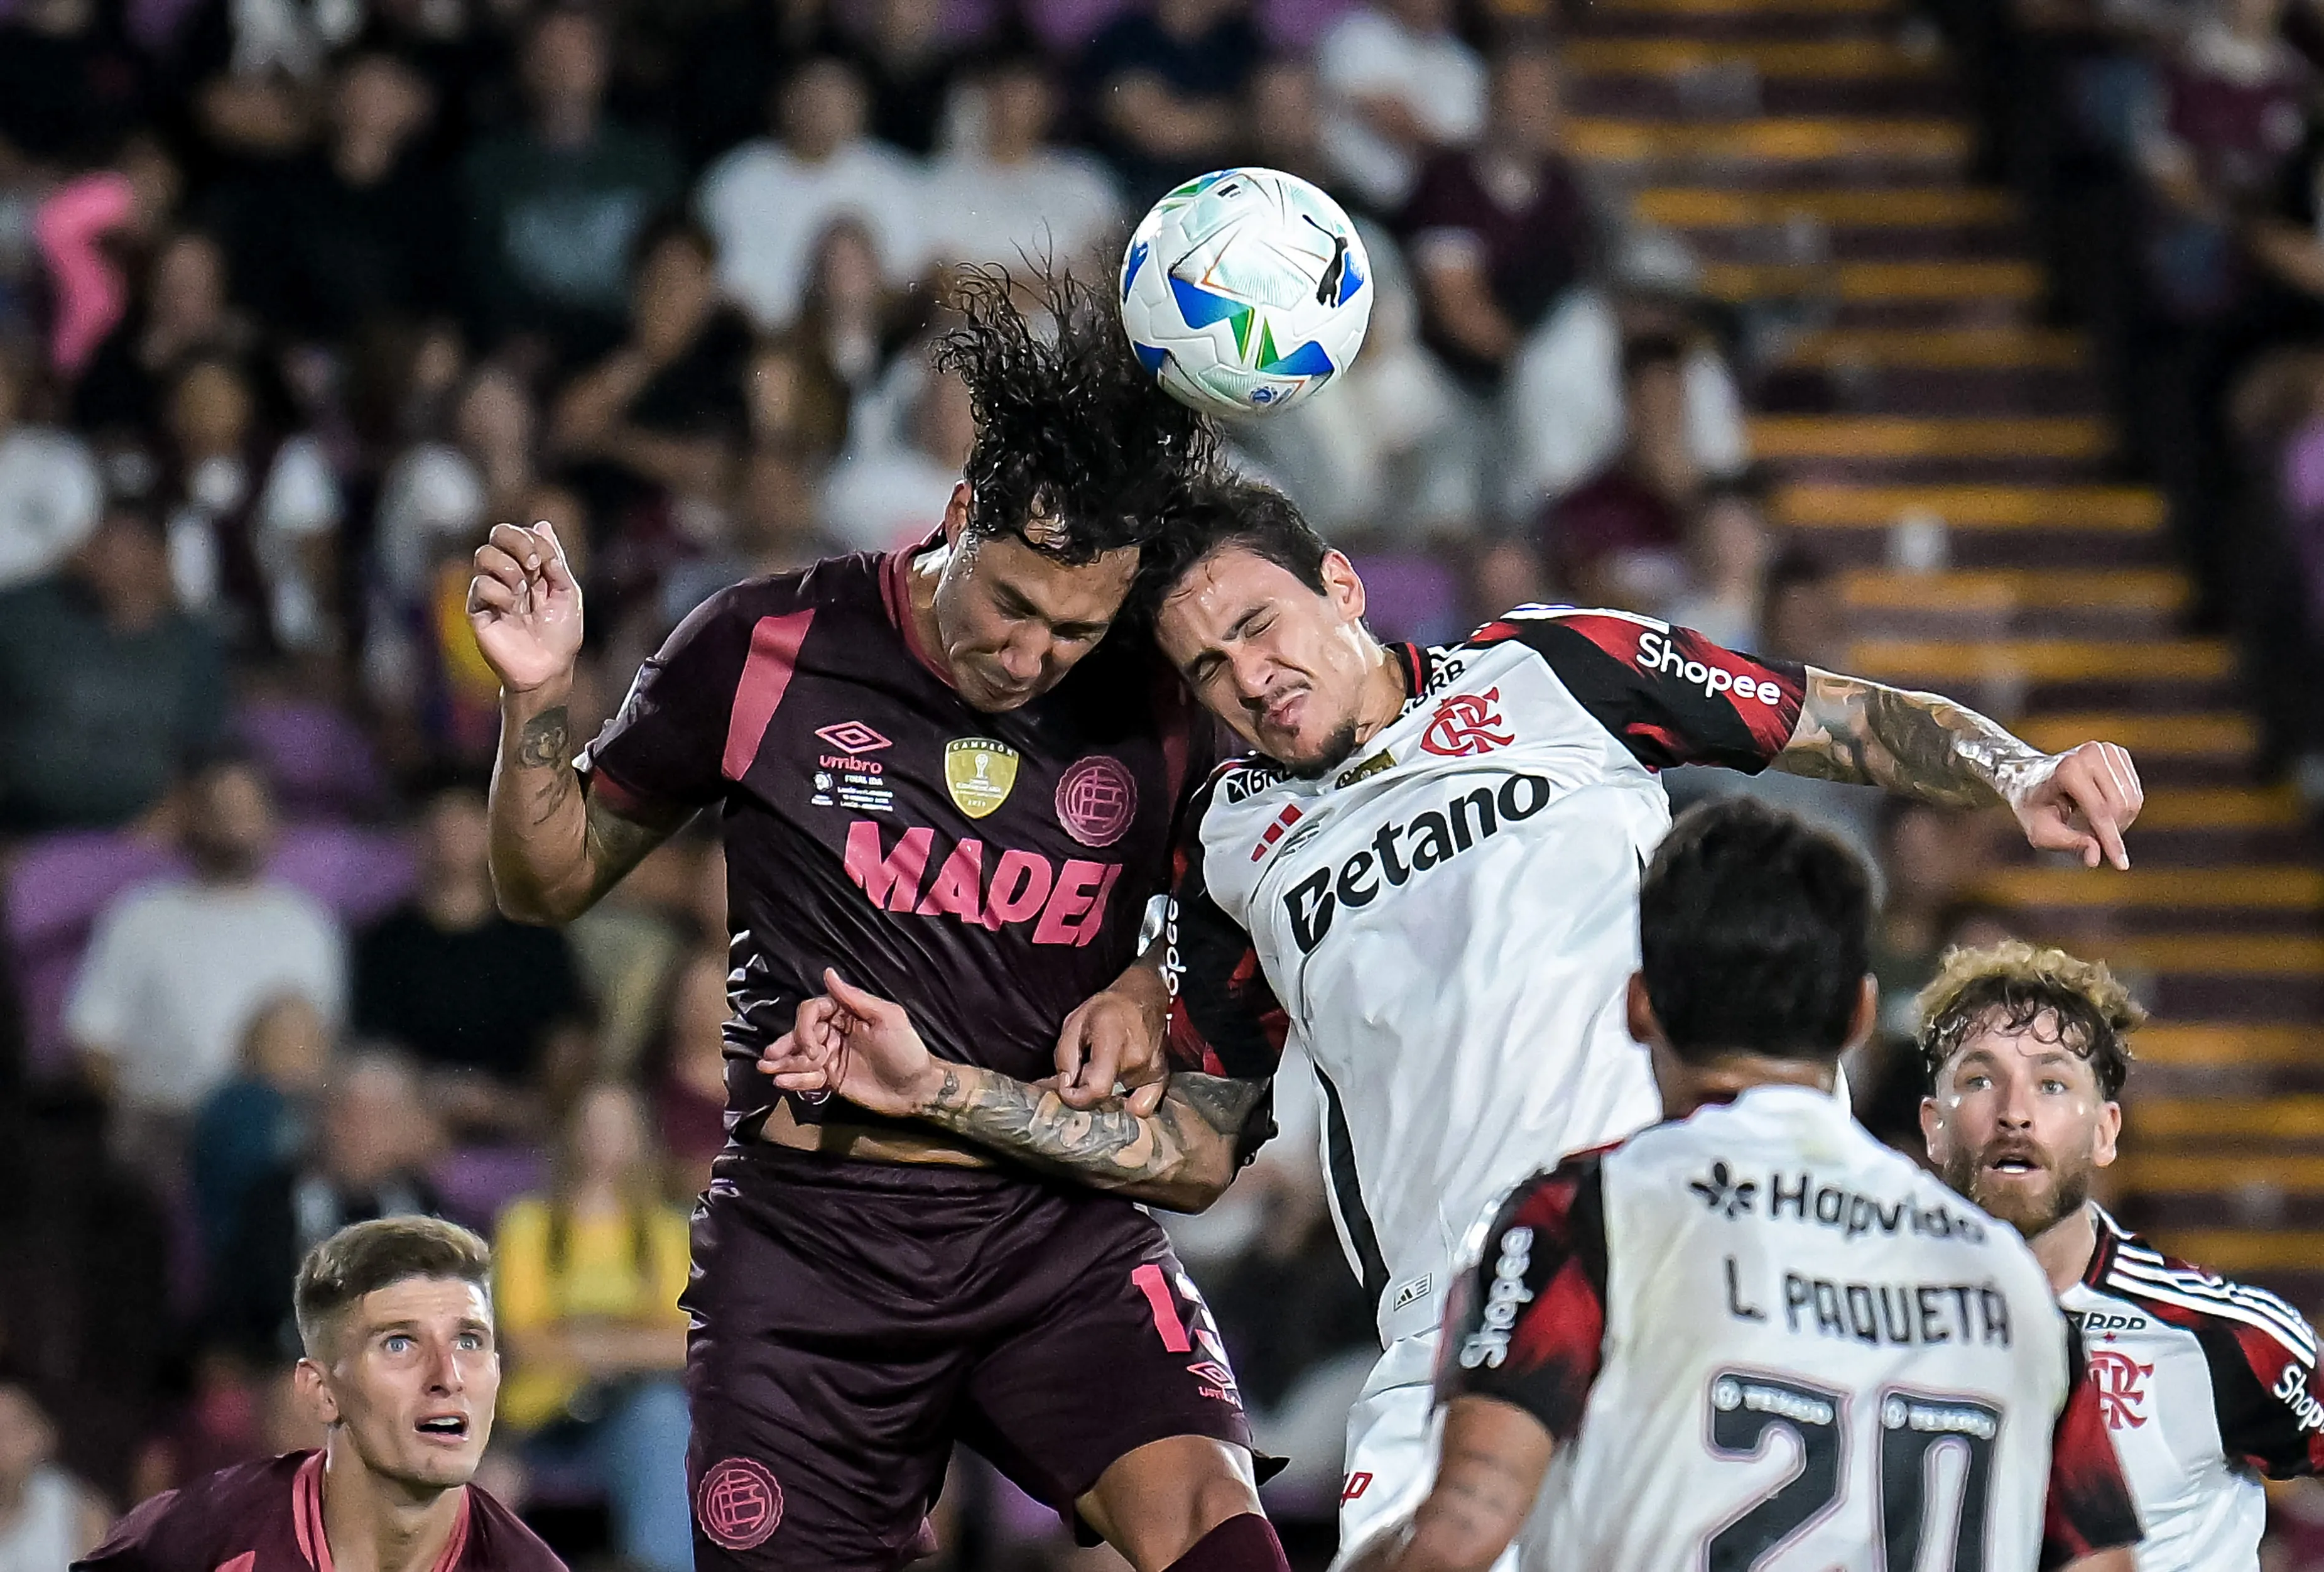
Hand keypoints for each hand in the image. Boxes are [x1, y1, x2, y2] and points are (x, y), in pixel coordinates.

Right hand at [467, 520, 582, 692]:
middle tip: (533, 565)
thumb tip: (542, 524)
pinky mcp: (477, 611)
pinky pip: (480, 585)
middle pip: (496, 534)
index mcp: (528, 568)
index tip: (545, 563)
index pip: (519, 533)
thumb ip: (554, 559)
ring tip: (522, 592)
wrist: (550, 668)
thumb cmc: (561, 634)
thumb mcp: (566, 592)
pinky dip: (500, 593)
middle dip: (516, 541)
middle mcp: (506, 575)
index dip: (532, 540)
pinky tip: (511, 609)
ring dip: (509, 568)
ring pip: (483, 554)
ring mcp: (490, 591)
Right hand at [758, 970, 946, 1117]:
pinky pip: (808, 1077)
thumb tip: (828, 973)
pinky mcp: (832, 1079)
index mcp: (847, 1013)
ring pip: (800, 1056)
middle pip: (801, 1033)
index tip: (811, 1047)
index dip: (804, 1026)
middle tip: (771, 1058)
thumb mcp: (887, 1019)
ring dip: (782, 1062)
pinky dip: (794, 1080)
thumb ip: (855, 998)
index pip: (813, 1011)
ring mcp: (832, 1056)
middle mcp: (835, 1032)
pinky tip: (782, 1083)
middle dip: (785, 1044)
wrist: (915, 1090)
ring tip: (766, 1069)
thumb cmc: (905, 1049)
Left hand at [1051, 978, 1169, 1116]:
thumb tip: (1064, 1087)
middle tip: (1081, 1076)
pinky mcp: (1161, 1077)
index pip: (1097, 1089)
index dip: (1075, 1097)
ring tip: (1101, 1074)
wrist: (1144, 997)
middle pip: (1104, 1098)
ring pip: (1120, 1102)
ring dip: (1104, 1095)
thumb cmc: (1108, 1008)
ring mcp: (1152, 1070)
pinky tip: (1119, 1092)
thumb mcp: (1075, 1022)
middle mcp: (1137, 1059)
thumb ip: (1065, 1056)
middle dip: (1085, 1093)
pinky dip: (1128, 1105)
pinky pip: (1143, 1107)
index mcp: (1113, 1041)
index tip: (1067, 1088)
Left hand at [2004, 741, 2142, 868]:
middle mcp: (2091, 753)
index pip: (2099, 810)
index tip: (2121, 865)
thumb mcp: (2040, 830)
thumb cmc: (2032, 805)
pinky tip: (2099, 809)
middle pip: (2120, 806)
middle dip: (2110, 830)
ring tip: (2089, 822)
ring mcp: (2107, 750)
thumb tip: (2095, 857)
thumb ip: (2067, 843)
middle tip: (2090, 838)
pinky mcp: (2119, 754)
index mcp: (2068, 768)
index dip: (2111, 840)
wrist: (2029, 776)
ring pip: (2132, 800)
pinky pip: (2135, 793)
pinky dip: (2122, 810)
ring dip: (2117, 821)